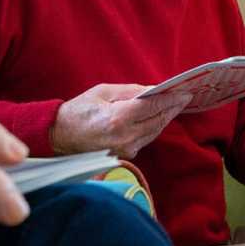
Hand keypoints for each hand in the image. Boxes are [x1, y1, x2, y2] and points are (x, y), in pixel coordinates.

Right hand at [50, 84, 192, 158]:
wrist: (58, 137)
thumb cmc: (78, 110)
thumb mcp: (103, 92)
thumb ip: (130, 92)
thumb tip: (153, 90)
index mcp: (118, 119)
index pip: (153, 107)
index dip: (171, 99)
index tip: (186, 92)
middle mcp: (125, 137)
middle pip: (158, 120)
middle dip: (173, 108)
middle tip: (185, 97)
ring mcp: (126, 148)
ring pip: (155, 131)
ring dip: (166, 117)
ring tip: (176, 105)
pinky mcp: (125, 155)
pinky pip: (146, 138)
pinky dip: (155, 126)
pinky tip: (160, 116)